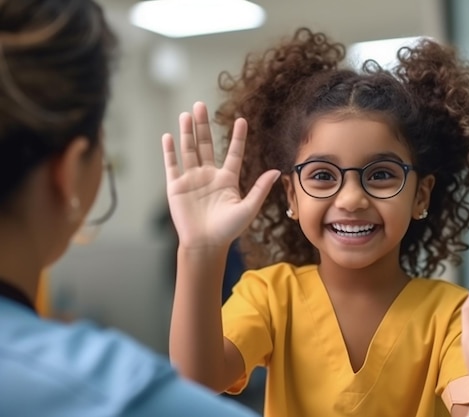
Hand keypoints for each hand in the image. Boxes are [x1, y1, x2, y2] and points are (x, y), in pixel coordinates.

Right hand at [161, 102, 279, 248]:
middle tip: (201, 105)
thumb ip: (260, 189)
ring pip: (188, 150)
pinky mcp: (176, 186)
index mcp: (227, 179)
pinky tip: (169, 136)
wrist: (205, 244)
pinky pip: (172, 165)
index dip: (237, 137)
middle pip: (205, 144)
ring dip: (187, 132)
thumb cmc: (228, 229)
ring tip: (187, 114)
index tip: (241, 120)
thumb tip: (276, 171)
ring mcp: (191, 179)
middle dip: (203, 125)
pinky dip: (170, 151)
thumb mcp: (248, 208)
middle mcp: (209, 175)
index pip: (233, 153)